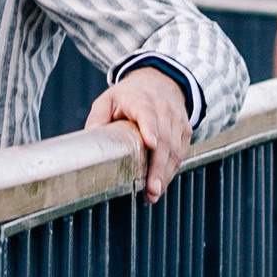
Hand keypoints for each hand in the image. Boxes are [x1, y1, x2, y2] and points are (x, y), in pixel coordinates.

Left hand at [86, 63, 192, 202]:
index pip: (147, 113)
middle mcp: (163, 108)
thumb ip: (98, 116)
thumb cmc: (130, 95)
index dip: (150, 128)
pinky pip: (180, 153)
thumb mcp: (109, 98)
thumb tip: (91, 136)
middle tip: (150, 190)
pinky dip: (171, 171)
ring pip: (175, 150)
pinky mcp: (185, 130)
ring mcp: (177, 120)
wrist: (160, 82)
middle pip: (164, 139)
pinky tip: (160, 184)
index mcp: (140, 99)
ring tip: (153, 194)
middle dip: (158, 167)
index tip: (151, 144)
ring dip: (165, 174)